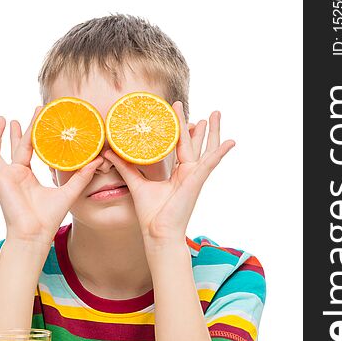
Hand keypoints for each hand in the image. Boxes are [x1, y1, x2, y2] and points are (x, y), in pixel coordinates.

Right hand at [0, 107, 103, 246]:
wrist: (35, 234)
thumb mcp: (68, 192)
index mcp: (27, 176)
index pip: (29, 149)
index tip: (39, 117)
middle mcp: (14, 175)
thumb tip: (98, 159)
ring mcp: (3, 178)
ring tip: (2, 119)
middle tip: (21, 116)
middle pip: (13, 147)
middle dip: (16, 131)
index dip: (33, 133)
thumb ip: (82, 176)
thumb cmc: (48, 218)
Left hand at [103, 101, 234, 245]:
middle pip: (194, 143)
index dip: (178, 129)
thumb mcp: (137, 184)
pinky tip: (231, 142)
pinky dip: (221, 152)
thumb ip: (126, 167)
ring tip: (216, 113)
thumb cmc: (151, 214)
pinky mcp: (197, 181)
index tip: (173, 112)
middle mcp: (188, 173)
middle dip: (195, 125)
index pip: (178, 146)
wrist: (157, 232)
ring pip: (206, 149)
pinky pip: (211, 163)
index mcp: (178, 174)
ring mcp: (194, 176)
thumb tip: (110, 152)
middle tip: (197, 108)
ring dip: (212, 131)